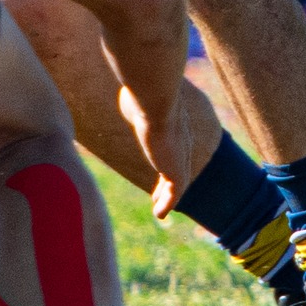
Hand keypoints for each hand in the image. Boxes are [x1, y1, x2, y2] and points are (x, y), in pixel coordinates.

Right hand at [116, 81, 198, 218]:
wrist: (155, 99)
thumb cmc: (142, 92)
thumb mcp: (135, 95)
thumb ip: (133, 98)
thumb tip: (125, 91)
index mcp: (172, 122)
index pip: (172, 142)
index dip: (165, 155)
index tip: (159, 164)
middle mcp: (180, 140)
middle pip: (176, 163)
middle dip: (169, 178)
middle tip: (162, 191)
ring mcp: (180, 155)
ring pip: (176, 180)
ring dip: (167, 195)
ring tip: (160, 209)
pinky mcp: (176, 170)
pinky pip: (174, 193)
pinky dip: (167, 204)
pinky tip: (159, 214)